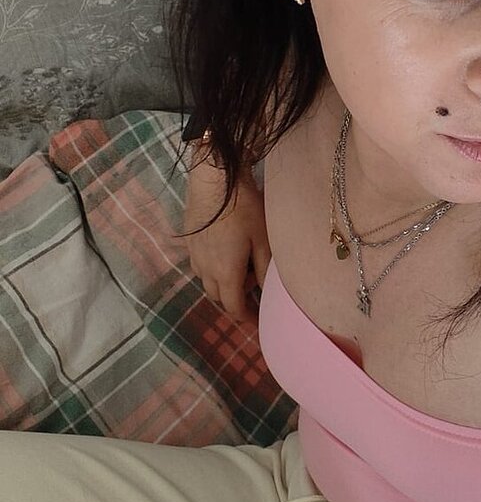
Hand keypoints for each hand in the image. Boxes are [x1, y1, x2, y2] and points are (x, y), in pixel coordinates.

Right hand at [183, 152, 270, 325]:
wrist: (215, 179)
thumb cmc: (244, 208)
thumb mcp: (263, 240)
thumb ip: (266, 269)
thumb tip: (269, 292)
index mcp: (225, 273)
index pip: (234, 307)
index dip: (247, 318)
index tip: (259, 322)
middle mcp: (205, 269)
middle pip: (219, 297)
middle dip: (236, 300)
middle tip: (255, 287)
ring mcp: (194, 254)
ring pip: (207, 281)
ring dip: (224, 283)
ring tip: (243, 265)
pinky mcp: (189, 241)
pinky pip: (200, 265)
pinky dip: (213, 268)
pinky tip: (227, 250)